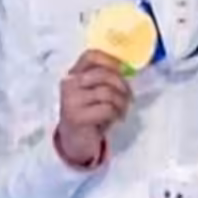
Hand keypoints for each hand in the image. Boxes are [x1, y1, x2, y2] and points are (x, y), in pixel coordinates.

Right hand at [55, 50, 130, 167]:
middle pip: (103, 75)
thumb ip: (105, 80)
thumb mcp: (95, 93)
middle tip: (128, 97)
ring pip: (107, 92)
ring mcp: (71, 100)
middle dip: (122, 86)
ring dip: (122, 102)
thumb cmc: (90, 114)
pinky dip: (117, 114)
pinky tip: (116, 118)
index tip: (123, 70)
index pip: (91, 56)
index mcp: (74, 74)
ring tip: (122, 110)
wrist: (75, 140)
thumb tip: (128, 71)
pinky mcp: (76, 116)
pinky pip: (107, 108)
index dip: (110, 60)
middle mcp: (69, 84)